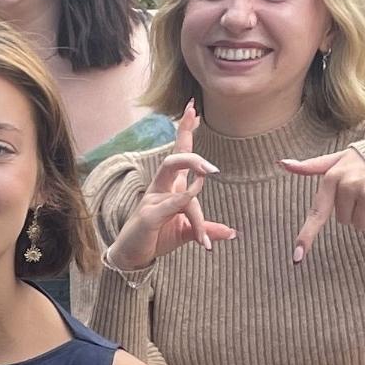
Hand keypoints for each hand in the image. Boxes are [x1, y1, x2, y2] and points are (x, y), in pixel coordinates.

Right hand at [104, 103, 236, 271]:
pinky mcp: (149, 216)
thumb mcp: (186, 232)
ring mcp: (153, 199)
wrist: (132, 256)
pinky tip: (194, 195)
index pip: (180, 153)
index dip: (186, 130)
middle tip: (212, 148)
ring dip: (191, 165)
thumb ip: (206, 229)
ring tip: (210, 171)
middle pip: (175, 157)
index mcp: (171, 186)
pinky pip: (170, 203)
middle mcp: (161, 187)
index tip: (192, 108)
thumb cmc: (156, 237)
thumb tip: (231, 233)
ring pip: (171, 171)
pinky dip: (183, 200)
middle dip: (190, 145)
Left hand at [281, 146, 364, 264]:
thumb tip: (282, 164)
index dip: (307, 235)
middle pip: (343, 221)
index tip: (297, 257)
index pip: (317, 211)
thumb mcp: (339, 158)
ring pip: (360, 226)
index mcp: (332, 177)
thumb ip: (312, 166)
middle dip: (354, 210)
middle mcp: (348, 185)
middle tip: (364, 191)